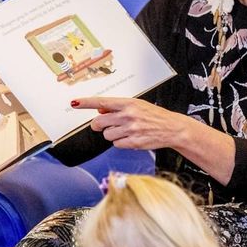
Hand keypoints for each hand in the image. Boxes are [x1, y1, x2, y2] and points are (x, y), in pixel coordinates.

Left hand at [72, 96, 187, 150]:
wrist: (172, 128)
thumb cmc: (154, 115)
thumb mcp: (137, 105)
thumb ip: (117, 107)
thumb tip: (100, 109)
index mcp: (128, 103)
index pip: (101, 102)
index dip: (86, 103)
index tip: (74, 102)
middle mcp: (128, 115)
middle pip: (99, 122)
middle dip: (98, 125)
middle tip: (102, 125)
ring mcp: (131, 129)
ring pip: (107, 135)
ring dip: (111, 134)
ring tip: (124, 131)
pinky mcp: (134, 142)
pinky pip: (116, 144)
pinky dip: (120, 142)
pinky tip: (130, 138)